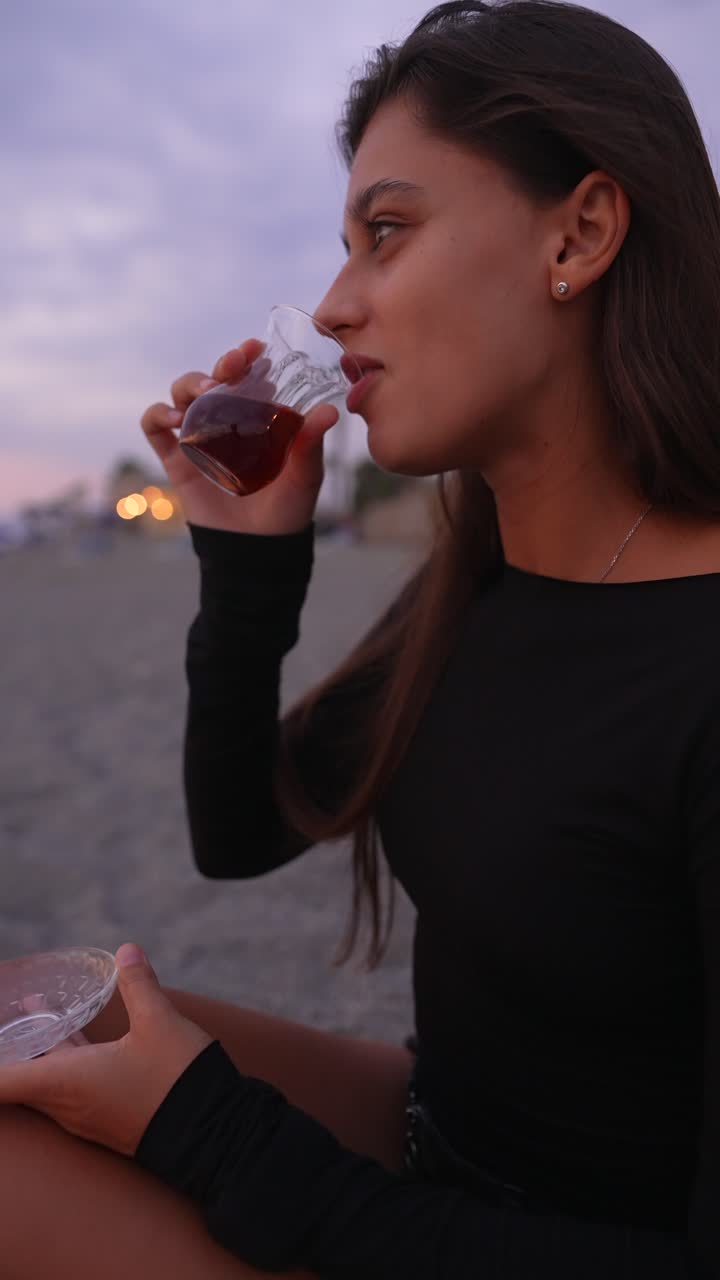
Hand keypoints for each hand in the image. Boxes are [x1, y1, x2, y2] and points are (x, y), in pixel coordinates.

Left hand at [0, 945, 212, 1156]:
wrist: (213, 1135)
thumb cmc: (176, 1080)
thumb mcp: (159, 1023)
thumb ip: (139, 985)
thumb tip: (127, 950)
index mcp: (66, 1082)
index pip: (1, 1083)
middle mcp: (68, 1105)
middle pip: (20, 1080)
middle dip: (12, 1047)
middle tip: (15, 1014)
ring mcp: (86, 1115)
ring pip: (47, 1080)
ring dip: (39, 1048)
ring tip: (38, 1009)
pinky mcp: (106, 1117)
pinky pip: (70, 1087)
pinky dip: (63, 1060)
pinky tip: (76, 1038)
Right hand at [140, 340, 339, 534]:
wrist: (258, 549)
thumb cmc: (287, 510)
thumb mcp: (305, 476)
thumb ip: (311, 443)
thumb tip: (329, 411)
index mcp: (258, 416)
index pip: (249, 376)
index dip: (248, 358)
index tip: (255, 349)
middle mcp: (227, 420)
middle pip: (214, 378)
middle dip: (221, 365)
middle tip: (233, 366)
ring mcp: (200, 437)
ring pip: (183, 394)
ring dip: (190, 384)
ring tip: (205, 393)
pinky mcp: (177, 459)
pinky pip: (154, 426)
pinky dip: (158, 414)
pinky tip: (175, 419)